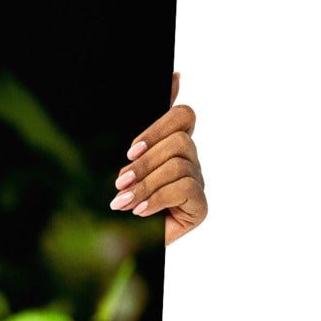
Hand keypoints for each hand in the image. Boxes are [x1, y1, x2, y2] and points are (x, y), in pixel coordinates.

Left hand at [109, 73, 205, 244]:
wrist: (129, 246)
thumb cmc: (126, 201)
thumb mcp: (126, 163)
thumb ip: (143, 131)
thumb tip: (173, 74)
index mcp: (172, 145)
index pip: (183, 116)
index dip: (160, 124)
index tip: (131, 149)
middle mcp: (190, 160)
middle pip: (179, 140)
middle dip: (145, 160)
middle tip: (120, 181)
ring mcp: (197, 182)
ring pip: (178, 165)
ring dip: (145, 184)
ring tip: (122, 202)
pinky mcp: (200, 206)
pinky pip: (184, 188)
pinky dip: (157, 199)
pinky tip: (140, 211)